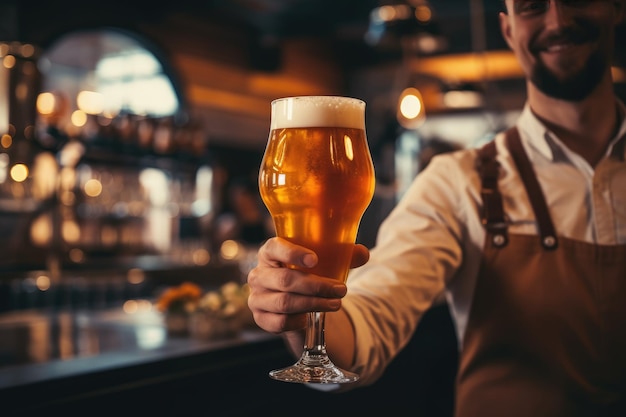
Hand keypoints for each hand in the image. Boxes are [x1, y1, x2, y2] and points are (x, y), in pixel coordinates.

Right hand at [247, 237, 369, 333]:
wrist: (297, 299)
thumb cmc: (309, 274)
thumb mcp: (325, 261)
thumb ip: (344, 255)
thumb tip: (362, 253)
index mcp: (270, 252)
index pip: (274, 248)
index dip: (293, 253)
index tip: (314, 260)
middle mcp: (259, 274)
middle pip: (285, 280)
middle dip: (317, 286)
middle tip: (341, 289)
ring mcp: (257, 297)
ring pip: (285, 303)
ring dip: (314, 304)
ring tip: (335, 304)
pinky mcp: (261, 318)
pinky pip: (280, 322)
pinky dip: (299, 321)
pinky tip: (311, 318)